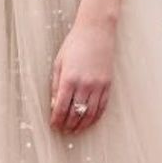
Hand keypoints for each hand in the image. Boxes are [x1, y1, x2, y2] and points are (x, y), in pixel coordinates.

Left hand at [49, 17, 114, 132]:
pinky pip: (102, 107)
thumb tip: (54, 105)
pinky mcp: (108, 84)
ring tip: (74, 130)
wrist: (96, 31)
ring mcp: (98, 85)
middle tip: (63, 131)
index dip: (57, 120)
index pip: (61, 107)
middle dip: (68, 125)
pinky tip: (89, 122)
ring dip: (81, 125)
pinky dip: (95, 117)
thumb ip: (56, 85)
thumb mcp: (59, 63)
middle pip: (76, 113)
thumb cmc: (74, 44)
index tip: (53, 125)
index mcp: (69, 79)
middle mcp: (84, 84)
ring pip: (90, 113)